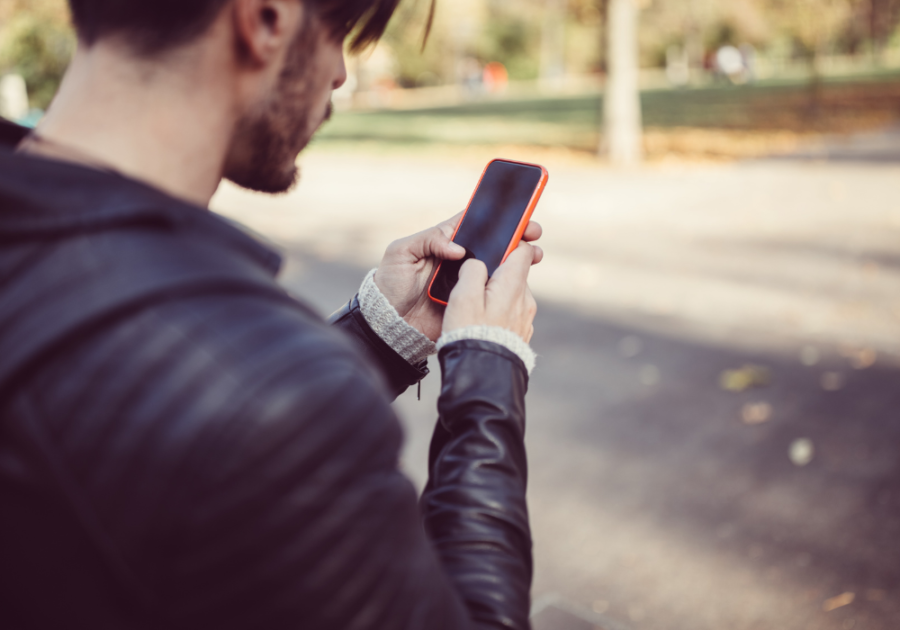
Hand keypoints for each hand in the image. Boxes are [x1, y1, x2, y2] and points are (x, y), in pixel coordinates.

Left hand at [374, 214, 542, 341]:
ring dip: (519, 260)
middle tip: (533, 234)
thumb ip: (427, 241)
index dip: (497, 217)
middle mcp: (459, 259)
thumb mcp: (400, 253)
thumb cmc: (390, 283)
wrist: (389, 322)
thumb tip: (458, 248)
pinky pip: (493, 292)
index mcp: (444, 241)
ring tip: (535, 255)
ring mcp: (467, 280)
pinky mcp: (470, 301)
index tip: (517, 214)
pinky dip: (510, 286)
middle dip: (516, 236)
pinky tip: (523, 280)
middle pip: (493, 243)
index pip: (474, 223)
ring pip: (498, 266)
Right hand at [442, 241, 537, 342]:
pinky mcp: (522, 334)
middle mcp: (525, 299)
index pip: (524, 250)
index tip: (503, 238)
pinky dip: (499, 313)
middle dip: (498, 272)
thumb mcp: (463, 296)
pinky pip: (511, 315)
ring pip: (513, 295)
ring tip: (475, 308)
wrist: (482, 373)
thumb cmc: (469, 332)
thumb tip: (477, 263)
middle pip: (515, 273)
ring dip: (497, 295)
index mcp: (513, 284)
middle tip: (474, 281)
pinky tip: (483, 324)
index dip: (514, 241)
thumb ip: (472, 270)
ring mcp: (526, 318)